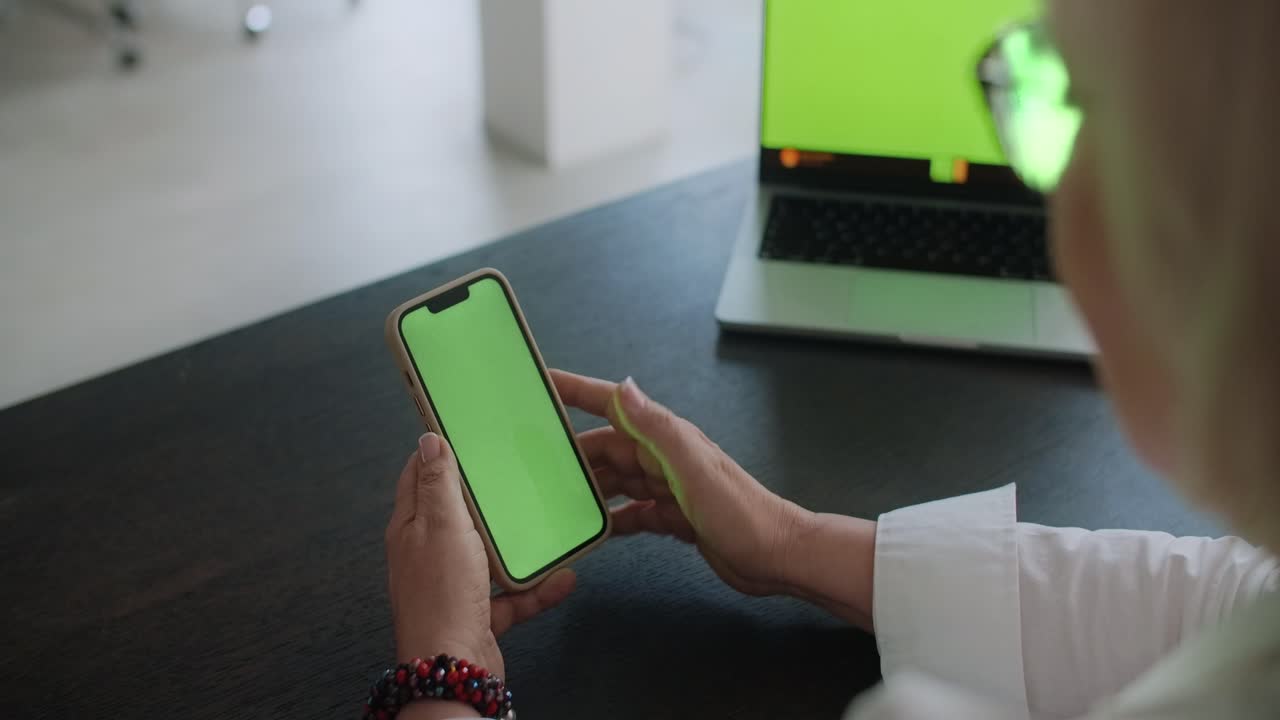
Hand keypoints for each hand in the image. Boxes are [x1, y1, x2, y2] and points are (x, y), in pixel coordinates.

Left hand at [385, 433, 576, 716]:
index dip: (438, 453)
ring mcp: (455, 586)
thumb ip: (439, 484)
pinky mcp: (480, 614)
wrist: (454, 666)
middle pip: (457, 516)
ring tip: (546, 525)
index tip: (464, 433)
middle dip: (486, 498)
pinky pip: (512, 596)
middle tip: (515, 473)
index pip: (418, 478)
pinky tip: (563, 578)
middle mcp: (429, 555)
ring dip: (518, 545)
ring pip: (490, 555)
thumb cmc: (443, 594)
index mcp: (412, 529)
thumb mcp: (442, 526)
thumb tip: (428, 440)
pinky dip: (537, 588)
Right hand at [552, 370, 810, 596]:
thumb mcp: (693, 467)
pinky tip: (594, 531)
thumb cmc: (742, 512)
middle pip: (605, 447)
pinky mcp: (674, 517)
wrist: (778, 556)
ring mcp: (669, 488)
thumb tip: (626, 387)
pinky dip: (611, 519)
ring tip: (553, 496)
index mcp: (666, 438)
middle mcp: (664, 458)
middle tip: (529, 458)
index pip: (612, 405)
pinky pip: (632, 512)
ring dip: (587, 486)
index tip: (541, 382)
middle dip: (569, 450)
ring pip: (615, 480)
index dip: (576, 390)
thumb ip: (658, 428)